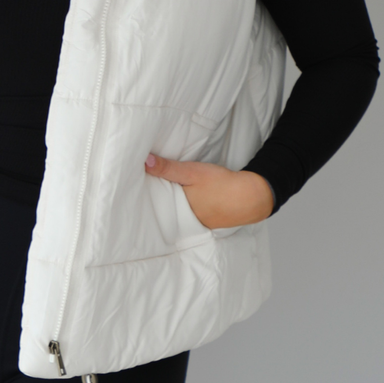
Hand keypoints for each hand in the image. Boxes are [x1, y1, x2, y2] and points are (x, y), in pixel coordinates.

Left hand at [144, 153, 274, 227]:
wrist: (251, 197)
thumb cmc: (221, 186)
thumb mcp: (191, 172)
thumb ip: (168, 168)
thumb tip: (144, 162)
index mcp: (176, 210)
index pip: (153, 202)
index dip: (143, 193)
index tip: (132, 184)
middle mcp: (183, 220)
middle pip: (163, 207)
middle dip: (154, 198)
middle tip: (140, 186)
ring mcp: (195, 221)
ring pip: (176, 209)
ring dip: (170, 200)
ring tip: (158, 189)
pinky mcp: (206, 218)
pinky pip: (189, 210)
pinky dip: (184, 203)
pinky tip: (184, 195)